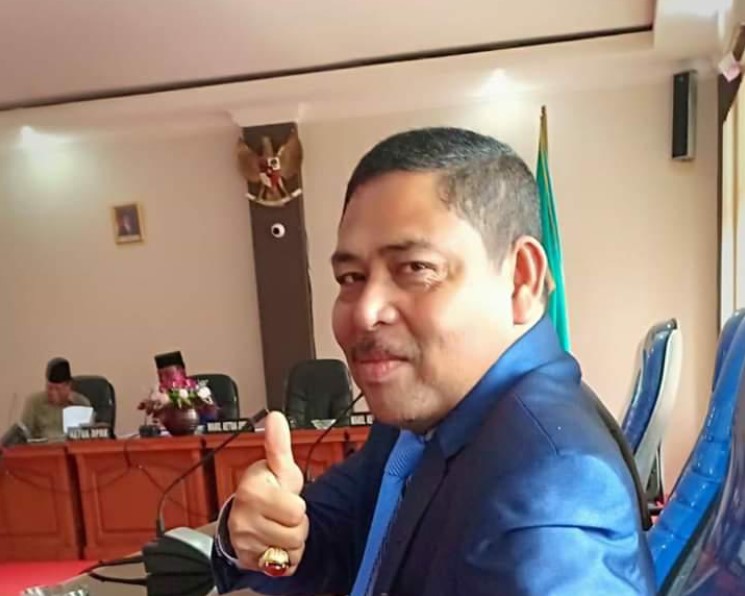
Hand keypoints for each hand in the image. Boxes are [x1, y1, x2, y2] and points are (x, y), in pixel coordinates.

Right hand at [227, 411, 307, 573]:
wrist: (245, 515)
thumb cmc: (268, 487)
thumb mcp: (278, 467)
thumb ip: (279, 445)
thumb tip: (276, 417)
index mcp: (252, 491)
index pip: (296, 511)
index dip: (297, 505)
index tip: (286, 497)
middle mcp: (244, 517)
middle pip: (296, 534)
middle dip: (297, 525)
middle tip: (286, 515)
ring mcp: (244, 541)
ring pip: (291, 552)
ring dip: (293, 543)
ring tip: (282, 527)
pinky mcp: (248, 560)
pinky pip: (282, 567)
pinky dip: (285, 559)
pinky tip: (277, 544)